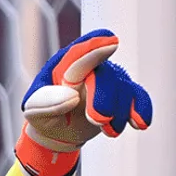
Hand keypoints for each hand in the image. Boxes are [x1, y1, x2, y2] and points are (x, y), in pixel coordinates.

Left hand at [16, 29, 152, 175]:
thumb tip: (72, 96)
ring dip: (120, 113)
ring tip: (109, 131)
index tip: (112, 43)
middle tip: (97, 119)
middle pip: (105, 75)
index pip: (80, 55)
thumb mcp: (34, 112)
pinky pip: (138, 96)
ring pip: (124, 89)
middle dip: (105, 98)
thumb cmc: (44, 116)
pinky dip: (141, 108)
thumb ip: (47, 102)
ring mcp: (108, 81)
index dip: (96, 48)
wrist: (59, 132)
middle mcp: (90, 69)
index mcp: (65, 67)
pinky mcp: (121, 95)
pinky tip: (140, 123)